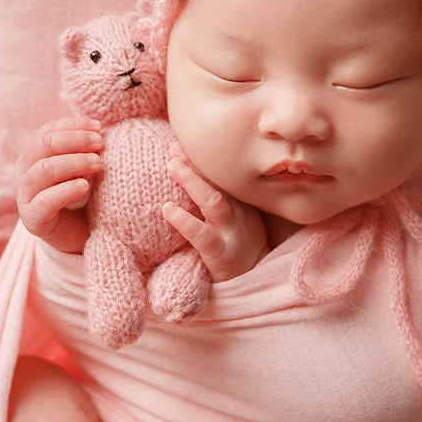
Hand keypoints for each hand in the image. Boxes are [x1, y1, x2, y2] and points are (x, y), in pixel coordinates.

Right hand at [14, 116, 102, 253]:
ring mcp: (24, 196)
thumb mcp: (82, 169)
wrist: (76, 237)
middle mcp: (24, 173)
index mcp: (33, 156)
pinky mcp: (32, 219)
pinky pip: (45, 201)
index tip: (99, 127)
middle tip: (100, 144)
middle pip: (43, 146)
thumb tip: (99, 127)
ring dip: (73, 162)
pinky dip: (66, 190)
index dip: (73, 125)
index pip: (48, 131)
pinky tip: (85, 186)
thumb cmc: (81, 198)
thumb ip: (85, 149)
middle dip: (74, 140)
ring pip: (43, 170)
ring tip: (97, 163)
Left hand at [162, 142, 267, 281]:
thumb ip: (219, 196)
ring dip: (192, 182)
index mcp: (240, 201)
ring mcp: (230, 232)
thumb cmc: (237, 246)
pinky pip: (201, 236)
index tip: (181, 140)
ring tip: (172, 165)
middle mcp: (238, 212)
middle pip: (219, 181)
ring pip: (214, 202)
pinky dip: (184, 221)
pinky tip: (167, 209)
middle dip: (196, 163)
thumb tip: (189, 172)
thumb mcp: (237, 218)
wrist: (253, 281)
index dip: (202, 157)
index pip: (221, 174)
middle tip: (174, 147)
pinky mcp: (220, 254)